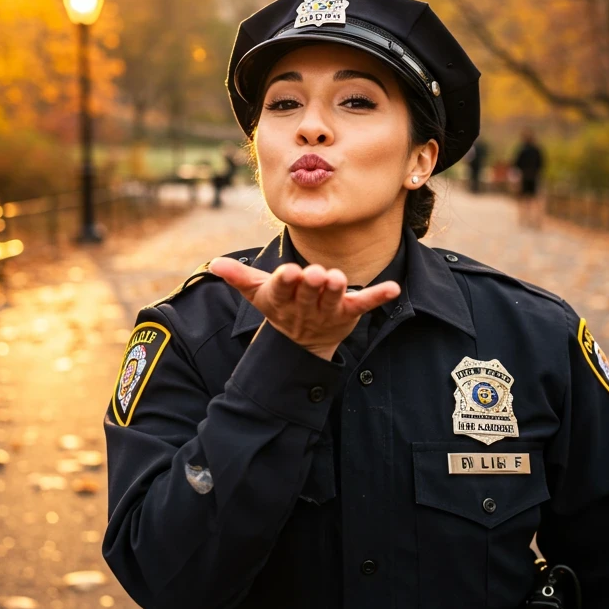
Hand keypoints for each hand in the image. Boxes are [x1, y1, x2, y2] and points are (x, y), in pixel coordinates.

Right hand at [207, 257, 400, 359]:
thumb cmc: (280, 306)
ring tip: (338, 278)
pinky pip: (364, 304)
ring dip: (336, 290)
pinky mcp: (348, 313)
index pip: (282, 289)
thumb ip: (239, 277)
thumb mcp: (257, 293)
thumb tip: (216, 264)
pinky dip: (379, 296)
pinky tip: (393, 288)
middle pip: (308, 294)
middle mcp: (304, 306)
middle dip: (312, 285)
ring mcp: (328, 311)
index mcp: (282, 298)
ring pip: (332, 300)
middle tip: (316, 273)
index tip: (289, 272)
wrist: (301, 344)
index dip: (286, 282)